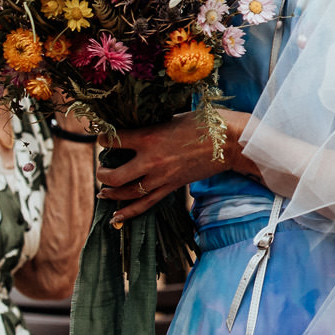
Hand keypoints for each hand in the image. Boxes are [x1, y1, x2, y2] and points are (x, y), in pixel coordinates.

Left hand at [96, 112, 237, 224]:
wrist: (232, 142)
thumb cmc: (206, 123)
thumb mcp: (174, 116)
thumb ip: (154, 125)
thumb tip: (139, 127)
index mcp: (149, 137)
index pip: (113, 141)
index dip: (103, 139)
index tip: (103, 138)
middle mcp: (151, 160)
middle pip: (114, 175)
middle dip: (102, 173)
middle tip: (103, 169)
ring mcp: (161, 177)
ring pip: (126, 192)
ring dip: (111, 192)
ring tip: (104, 191)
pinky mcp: (172, 187)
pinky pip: (146, 204)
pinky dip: (129, 212)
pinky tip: (115, 217)